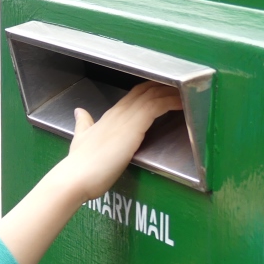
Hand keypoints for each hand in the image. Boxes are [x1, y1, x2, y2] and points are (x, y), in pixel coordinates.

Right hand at [65, 82, 181, 200]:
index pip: (132, 95)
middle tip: (180, 89)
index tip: (162, 91)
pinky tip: (183, 105)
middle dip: (163, 88)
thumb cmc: (79, 165)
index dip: (148, 90)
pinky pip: (158, 105)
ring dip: (172, 93)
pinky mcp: (135, 126)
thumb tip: (79, 112)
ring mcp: (127, 117)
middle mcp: (118, 113)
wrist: (76, 176)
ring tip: (187, 95)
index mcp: (108, 116)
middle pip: (145, 90)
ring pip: (153, 94)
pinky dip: (172, 102)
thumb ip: (84, 125)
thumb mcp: (80, 140)